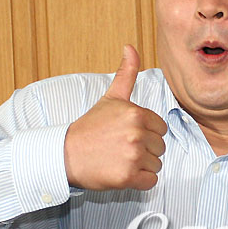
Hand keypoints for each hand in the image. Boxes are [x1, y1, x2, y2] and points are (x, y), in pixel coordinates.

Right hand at [64, 45, 167, 190]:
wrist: (66, 154)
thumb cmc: (90, 126)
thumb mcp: (110, 97)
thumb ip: (126, 73)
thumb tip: (130, 46)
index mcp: (137, 114)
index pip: (161, 129)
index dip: (146, 133)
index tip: (127, 134)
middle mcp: (137, 133)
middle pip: (160, 147)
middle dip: (144, 150)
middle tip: (121, 147)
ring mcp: (133, 155)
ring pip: (156, 165)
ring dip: (142, 166)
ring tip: (120, 159)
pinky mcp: (128, 176)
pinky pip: (151, 182)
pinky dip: (139, 181)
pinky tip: (122, 172)